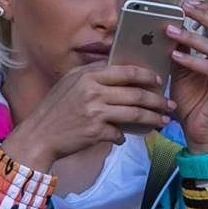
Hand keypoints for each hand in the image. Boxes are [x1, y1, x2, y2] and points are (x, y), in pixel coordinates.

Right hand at [1, 63, 175, 171]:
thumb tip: (119, 73)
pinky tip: (125, 137)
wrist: (38, 136)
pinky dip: (124, 136)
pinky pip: (120, 133)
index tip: (158, 81)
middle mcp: (92, 90)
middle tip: (169, 105)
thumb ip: (92, 76)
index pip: (125, 71)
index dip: (146, 75)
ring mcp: (94, 111)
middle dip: (157, 100)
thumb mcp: (70, 83)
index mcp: (87, 75)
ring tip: (163, 122)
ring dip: (152, 118)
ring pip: (134, 113)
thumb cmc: (55, 110)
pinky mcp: (95, 131)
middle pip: (135, 93)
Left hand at [164, 0, 207, 154]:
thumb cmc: (193, 103)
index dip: (207, 10)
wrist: (199, 132)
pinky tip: (176, 56)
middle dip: (203, 15)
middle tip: (184, 7)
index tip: (187, 2)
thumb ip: (181, 49)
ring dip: (192, 37)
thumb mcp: (182, 70)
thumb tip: (169, 28)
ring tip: (171, 31)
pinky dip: (192, 60)